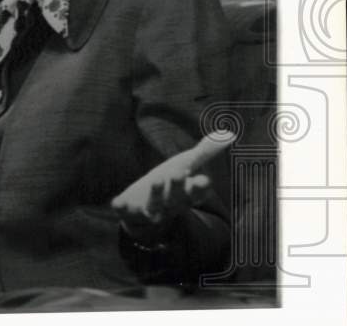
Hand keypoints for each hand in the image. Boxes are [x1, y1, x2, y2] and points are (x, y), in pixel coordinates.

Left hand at [111, 130, 236, 239]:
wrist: (145, 213)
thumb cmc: (170, 184)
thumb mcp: (187, 167)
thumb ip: (205, 152)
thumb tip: (230, 134)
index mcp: (184, 194)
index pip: (195, 193)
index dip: (199, 188)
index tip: (204, 180)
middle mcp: (169, 204)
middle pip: (176, 198)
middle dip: (177, 187)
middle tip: (177, 173)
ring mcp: (149, 209)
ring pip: (154, 205)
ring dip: (156, 194)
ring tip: (156, 180)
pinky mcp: (129, 211)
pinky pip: (125, 212)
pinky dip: (121, 208)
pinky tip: (117, 202)